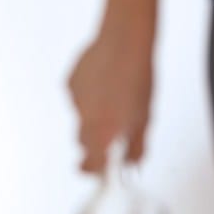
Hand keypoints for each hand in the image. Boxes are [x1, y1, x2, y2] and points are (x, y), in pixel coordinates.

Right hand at [68, 19, 153, 171]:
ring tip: (114, 94)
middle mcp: (84, 120)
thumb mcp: (145, 117)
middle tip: (112, 128)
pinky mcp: (69, 83)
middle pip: (84, 141)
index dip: (93, 170)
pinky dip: (89, 94)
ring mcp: (74, 100)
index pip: (91, 164)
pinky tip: (104, 81)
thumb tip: (132, 163)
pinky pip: (77, 96)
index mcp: (104, 132)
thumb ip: (137, 146)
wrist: (125, 42)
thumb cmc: (138, 78)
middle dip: (96, 140)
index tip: (96, 171)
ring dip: (94, 112)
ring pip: (82, 115)